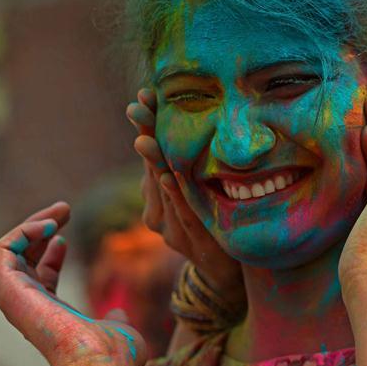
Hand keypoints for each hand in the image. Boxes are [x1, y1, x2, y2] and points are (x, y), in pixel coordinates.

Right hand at [0, 202, 146, 365]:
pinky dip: (22, 231)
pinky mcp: (10, 290)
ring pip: (8, 250)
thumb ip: (115, 318)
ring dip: (32, 223)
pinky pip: (1, 250)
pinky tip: (49, 224)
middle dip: (40, 227)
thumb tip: (118, 314)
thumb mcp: (119, 328)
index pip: (40, 276)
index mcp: (50, 314)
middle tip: (64, 208)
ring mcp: (17, 298)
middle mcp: (29, 306)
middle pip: (23, 258)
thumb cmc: (115, 354)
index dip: (51, 251)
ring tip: (60, 210)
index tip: (67, 235)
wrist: (101, 362)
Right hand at [126, 89, 244, 306]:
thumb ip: (191, 163)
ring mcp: (169, 227)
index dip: (148, 123)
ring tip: (147, 137)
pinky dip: (174, 195)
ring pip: (160, 189)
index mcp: (161, 192)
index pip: (153, 151)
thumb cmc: (217, 223)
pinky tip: (169, 176)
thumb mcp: (202, 190)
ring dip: (154, 161)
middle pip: (152, 165)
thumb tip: (194, 124)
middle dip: (146, 134)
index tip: (144, 94)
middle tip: (139, 106)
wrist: (228, 271)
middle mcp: (159, 208)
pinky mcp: (186, 242)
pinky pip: (181, 214)